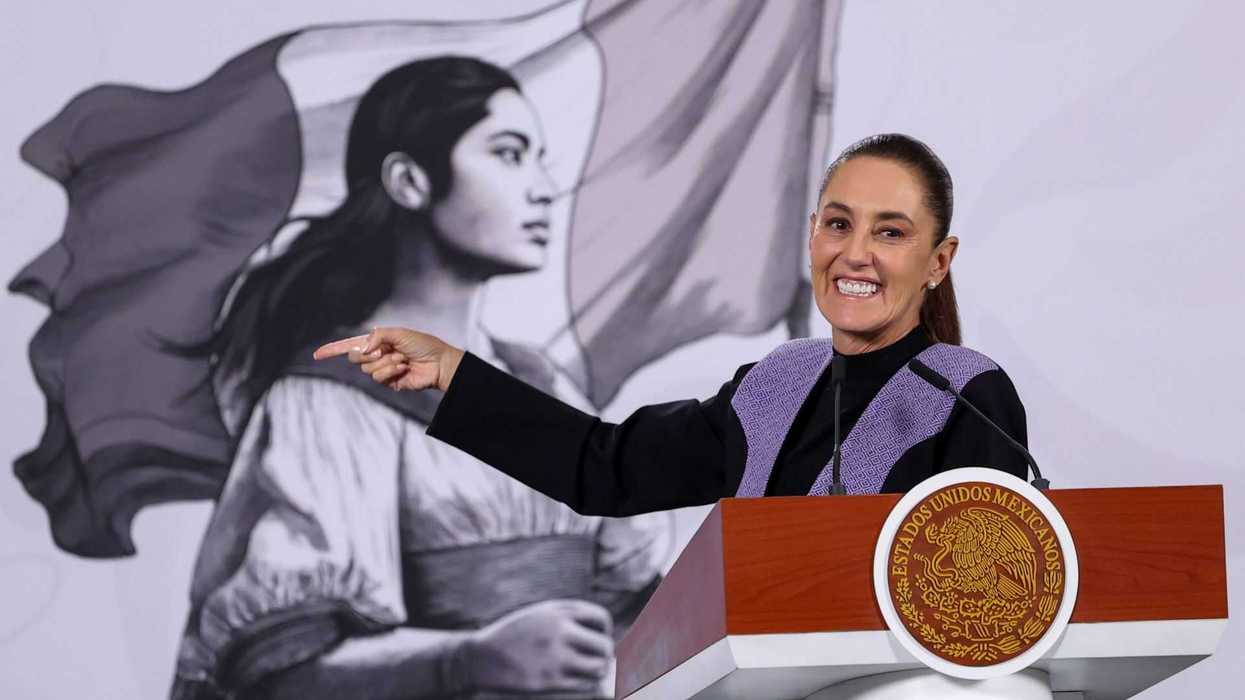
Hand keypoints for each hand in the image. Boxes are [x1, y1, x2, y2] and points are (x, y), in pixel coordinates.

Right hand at [313, 327, 464, 391]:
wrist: (439, 363)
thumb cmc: (422, 345)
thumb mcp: (399, 333)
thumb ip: (378, 336)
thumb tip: (364, 348)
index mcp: (377, 342)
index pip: (350, 345)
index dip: (333, 350)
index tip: (316, 354)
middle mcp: (377, 355)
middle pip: (355, 357)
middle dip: (369, 353)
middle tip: (386, 350)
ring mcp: (382, 369)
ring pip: (367, 369)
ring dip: (385, 362)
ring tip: (402, 359)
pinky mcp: (389, 382)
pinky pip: (378, 378)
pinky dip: (390, 371)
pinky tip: (403, 368)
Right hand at [457, 599, 613, 694]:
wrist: (481, 657)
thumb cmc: (515, 634)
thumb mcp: (540, 614)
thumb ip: (569, 619)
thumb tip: (604, 637)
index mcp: (558, 612)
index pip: (601, 619)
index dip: (604, 630)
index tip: (597, 637)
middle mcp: (559, 632)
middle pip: (604, 646)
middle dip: (603, 653)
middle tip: (595, 658)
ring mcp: (555, 657)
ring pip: (598, 667)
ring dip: (597, 670)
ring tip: (588, 670)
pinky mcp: (549, 681)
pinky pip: (584, 685)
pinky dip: (586, 684)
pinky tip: (576, 680)